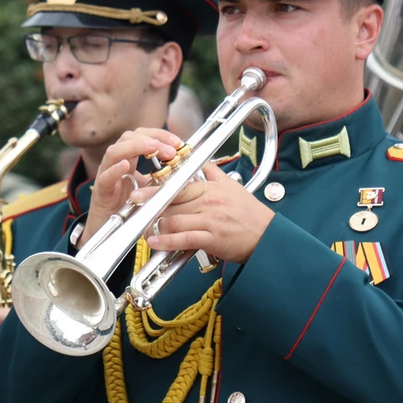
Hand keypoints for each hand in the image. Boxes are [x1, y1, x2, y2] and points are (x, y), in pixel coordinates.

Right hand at [78, 128, 184, 247]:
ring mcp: (106, 175)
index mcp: (129, 159)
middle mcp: (116, 162)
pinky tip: (125, 166)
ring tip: (152, 147)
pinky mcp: (101, 191)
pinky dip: (115, 169)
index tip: (179, 143)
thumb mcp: (151, 189)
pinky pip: (106, 176)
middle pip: (129, 137)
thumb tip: (187, 170)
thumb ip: (163, 178)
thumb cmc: (130, 208)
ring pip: (114, 152)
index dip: (161, 135)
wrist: (112, 230)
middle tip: (171, 149)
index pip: (143, 136)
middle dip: (151, 138)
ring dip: (135, 147)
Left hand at [140, 163, 273, 263]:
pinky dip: (167, 241)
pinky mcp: (212, 239)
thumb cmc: (250, 214)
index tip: (140, 188)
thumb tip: (200, 160)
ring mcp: (209, 220)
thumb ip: (213, 173)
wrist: (268, 237)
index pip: (178, 184)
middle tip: (133, 205)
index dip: (157, 187)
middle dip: (150, 203)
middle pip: (172, 200)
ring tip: (144, 227)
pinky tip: (155, 242)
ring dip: (156, 225)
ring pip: (174, 219)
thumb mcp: (232, 187)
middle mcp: (208, 202)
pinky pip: (184, 238)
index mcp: (211, 188)